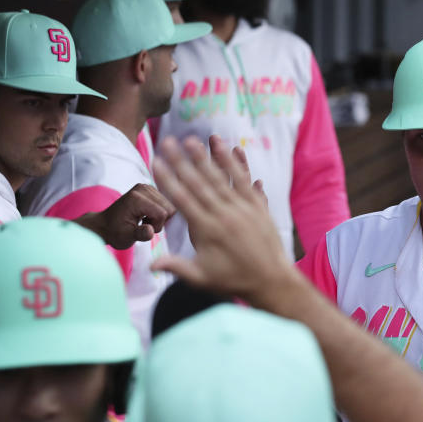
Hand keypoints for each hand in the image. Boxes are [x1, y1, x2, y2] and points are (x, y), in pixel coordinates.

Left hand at [93, 184, 175, 249]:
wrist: (105, 224)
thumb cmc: (115, 232)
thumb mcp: (126, 237)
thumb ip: (140, 234)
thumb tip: (150, 231)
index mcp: (136, 198)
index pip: (162, 213)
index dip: (157, 226)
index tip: (143, 229)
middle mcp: (142, 188)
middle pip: (169, 208)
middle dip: (160, 221)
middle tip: (144, 225)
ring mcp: (147, 187)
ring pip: (170, 206)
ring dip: (160, 217)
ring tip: (145, 221)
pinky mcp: (150, 189)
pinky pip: (167, 203)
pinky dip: (160, 213)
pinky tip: (147, 216)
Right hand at [150, 136, 292, 300]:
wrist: (271, 281)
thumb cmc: (234, 281)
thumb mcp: (202, 278)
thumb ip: (177, 267)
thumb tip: (151, 265)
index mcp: (207, 231)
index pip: (182, 199)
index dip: (168, 179)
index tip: (156, 161)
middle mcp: (224, 216)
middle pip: (199, 183)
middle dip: (182, 161)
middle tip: (168, 141)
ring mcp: (243, 210)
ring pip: (223, 178)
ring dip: (207, 157)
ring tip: (194, 140)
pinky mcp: (258, 208)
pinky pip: (246, 182)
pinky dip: (239, 165)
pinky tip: (232, 149)